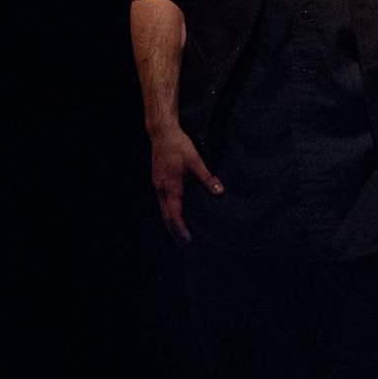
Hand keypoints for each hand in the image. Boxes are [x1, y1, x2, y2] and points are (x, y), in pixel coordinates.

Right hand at [148, 122, 221, 243]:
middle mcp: (161, 189)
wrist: (162, 133)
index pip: (174, 214)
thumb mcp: (196, 161)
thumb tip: (220, 191)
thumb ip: (207, 177)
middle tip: (184, 245)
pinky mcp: (158, 181)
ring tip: (180, 235)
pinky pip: (163, 202)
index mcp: (171, 186)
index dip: (180, 229)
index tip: (187, 240)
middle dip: (174, 232)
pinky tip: (176, 215)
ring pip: (162, 210)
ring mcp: (158, 185)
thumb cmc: (179, 146)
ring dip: (171, 223)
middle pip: (166, 216)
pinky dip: (168, 213)